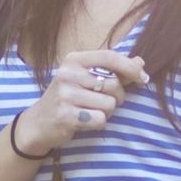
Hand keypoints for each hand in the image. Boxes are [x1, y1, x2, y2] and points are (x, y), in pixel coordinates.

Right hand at [14, 51, 147, 153]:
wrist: (38, 123)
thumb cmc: (68, 97)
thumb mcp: (85, 78)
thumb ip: (113, 70)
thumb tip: (141, 62)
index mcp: (74, 60)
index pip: (109, 57)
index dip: (130, 67)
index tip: (142, 78)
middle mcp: (68, 74)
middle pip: (113, 84)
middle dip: (116, 97)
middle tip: (102, 102)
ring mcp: (65, 95)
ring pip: (109, 104)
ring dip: (106, 112)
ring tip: (91, 111)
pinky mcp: (66, 115)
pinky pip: (100, 120)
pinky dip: (98, 123)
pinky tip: (85, 121)